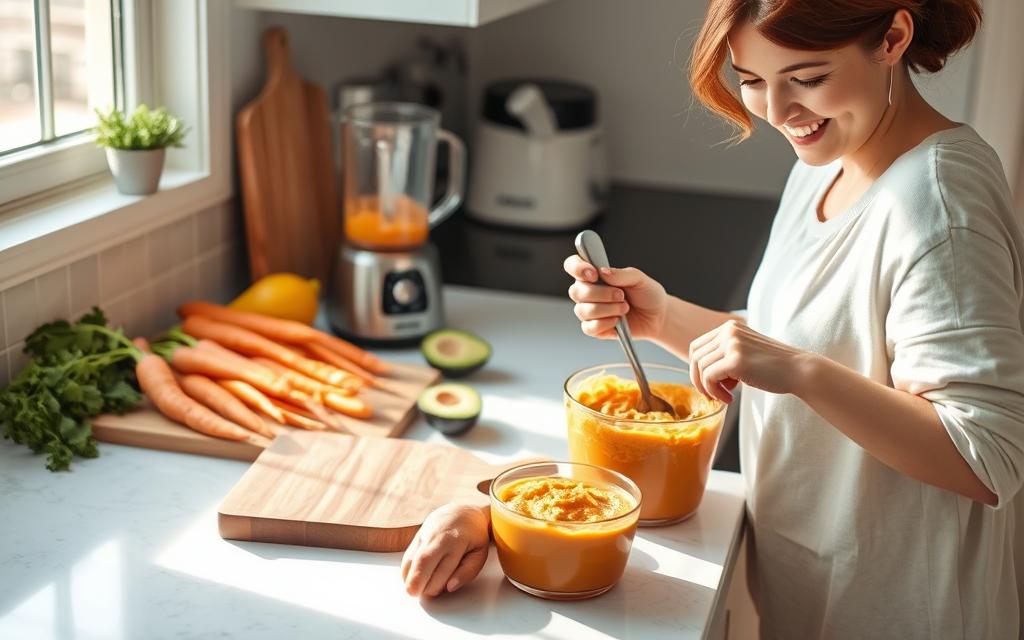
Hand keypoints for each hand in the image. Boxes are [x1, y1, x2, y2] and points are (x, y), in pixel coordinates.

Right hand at [401, 503, 489, 597]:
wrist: (461, 512)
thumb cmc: (473, 536)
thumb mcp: (479, 553)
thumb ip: (468, 572)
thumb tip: (450, 587)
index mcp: (456, 542)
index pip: (442, 569)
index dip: (436, 586)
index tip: (436, 593)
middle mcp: (438, 537)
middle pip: (422, 563)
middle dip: (416, 582)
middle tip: (415, 594)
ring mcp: (425, 535)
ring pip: (411, 559)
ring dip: (409, 577)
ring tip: (412, 589)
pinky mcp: (417, 537)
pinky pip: (407, 556)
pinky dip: (406, 570)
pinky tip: (410, 578)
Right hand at [563, 255, 667, 340]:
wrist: (657, 316)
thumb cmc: (647, 295)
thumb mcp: (639, 279)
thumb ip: (621, 273)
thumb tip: (604, 271)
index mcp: (595, 275)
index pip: (573, 265)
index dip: (577, 268)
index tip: (593, 274)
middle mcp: (589, 291)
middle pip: (576, 291)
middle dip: (600, 294)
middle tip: (621, 294)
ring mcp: (590, 310)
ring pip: (582, 311)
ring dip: (606, 309)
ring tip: (624, 308)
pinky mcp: (594, 328)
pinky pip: (588, 328)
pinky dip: (605, 324)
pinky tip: (617, 320)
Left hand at [689, 319, 810, 402]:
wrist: (799, 370)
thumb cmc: (772, 367)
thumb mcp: (745, 351)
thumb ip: (725, 354)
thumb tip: (700, 371)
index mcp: (730, 327)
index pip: (697, 346)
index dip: (698, 368)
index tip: (710, 384)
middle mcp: (728, 331)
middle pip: (695, 356)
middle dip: (699, 379)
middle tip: (713, 393)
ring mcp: (732, 343)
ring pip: (701, 368)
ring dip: (709, 388)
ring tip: (726, 396)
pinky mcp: (735, 360)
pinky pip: (709, 377)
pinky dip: (715, 392)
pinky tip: (730, 398)